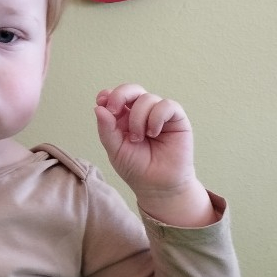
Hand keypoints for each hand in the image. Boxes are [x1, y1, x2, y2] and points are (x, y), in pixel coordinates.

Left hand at [95, 84, 215, 226]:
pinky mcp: (177, 119)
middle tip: (115, 111)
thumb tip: (99, 107)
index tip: (102, 102)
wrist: (158, 186)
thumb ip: (106, 129)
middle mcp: (141, 112)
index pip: (116, 96)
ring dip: (138, 118)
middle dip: (121, 95)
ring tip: (138, 138)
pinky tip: (153, 133)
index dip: (109, 95)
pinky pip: (167, 105)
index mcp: (124, 118)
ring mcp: (159, 114)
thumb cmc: (136, 168)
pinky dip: (156, 117)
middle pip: (132, 89)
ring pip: (147, 98)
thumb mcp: (115, 150)